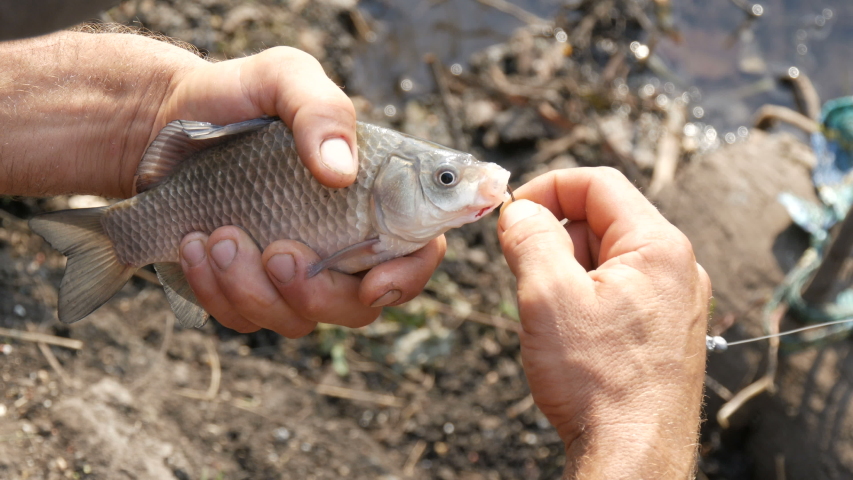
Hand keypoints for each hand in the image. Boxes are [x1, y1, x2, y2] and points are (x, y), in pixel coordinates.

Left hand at [0, 32, 443, 335]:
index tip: (372, 281)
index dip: (406, 278)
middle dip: (317, 293)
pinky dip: (215, 289)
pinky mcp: (244, 291)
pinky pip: (243, 317)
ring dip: (255, 289)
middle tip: (278, 252)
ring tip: (217, 235)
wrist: (163, 121)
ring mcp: (293, 276)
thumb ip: (322, 110)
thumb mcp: (283, 78)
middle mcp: (340, 246)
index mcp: (372, 200)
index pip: (417, 254)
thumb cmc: (239, 97)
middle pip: (358, 307)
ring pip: (296, 320)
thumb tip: (341, 172)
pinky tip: (192, 244)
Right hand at [498, 168, 709, 477]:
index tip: (512, 213)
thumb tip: (518, 211)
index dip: (546, 188)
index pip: (597, 183)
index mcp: (658, 247)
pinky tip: (568, 332)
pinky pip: (617, 291)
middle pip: (602, 220)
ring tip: (547, 312)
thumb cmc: (599, 384)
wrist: (633, 455)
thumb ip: (529, 239)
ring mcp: (672, 301)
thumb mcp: (548, 296)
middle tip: (521, 268)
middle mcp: (676, 268)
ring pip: (606, 258)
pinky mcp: (662, 330)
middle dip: (553, 235)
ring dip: (566, 269)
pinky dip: (583, 296)